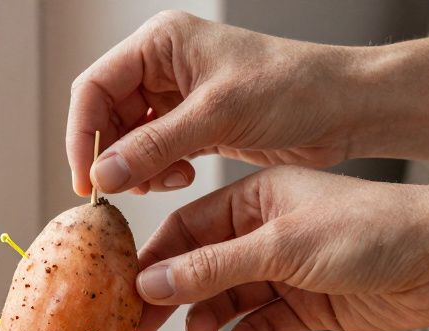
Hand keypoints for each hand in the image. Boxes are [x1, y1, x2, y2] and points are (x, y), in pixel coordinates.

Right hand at [67, 10, 361, 196]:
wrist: (345, 108)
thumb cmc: (293, 88)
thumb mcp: (217, 115)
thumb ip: (154, 146)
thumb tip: (103, 174)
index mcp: (161, 42)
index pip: (94, 87)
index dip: (83, 134)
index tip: (86, 179)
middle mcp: (164, 65)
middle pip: (108, 114)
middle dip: (113, 155)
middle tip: (120, 191)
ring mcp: (179, 96)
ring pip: (130, 138)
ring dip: (138, 167)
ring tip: (165, 180)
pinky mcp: (196, 124)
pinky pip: (156, 152)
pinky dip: (159, 171)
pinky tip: (181, 177)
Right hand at [136, 166, 428, 330]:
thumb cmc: (373, 231)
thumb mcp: (281, 248)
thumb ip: (213, 269)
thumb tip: (154, 284)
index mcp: (257, 198)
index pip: (188, 228)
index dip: (156, 260)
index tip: (129, 289)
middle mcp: (267, 232)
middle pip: (202, 267)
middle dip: (175, 295)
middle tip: (148, 325)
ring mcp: (288, 270)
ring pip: (230, 298)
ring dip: (212, 317)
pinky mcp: (310, 304)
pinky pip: (265, 322)